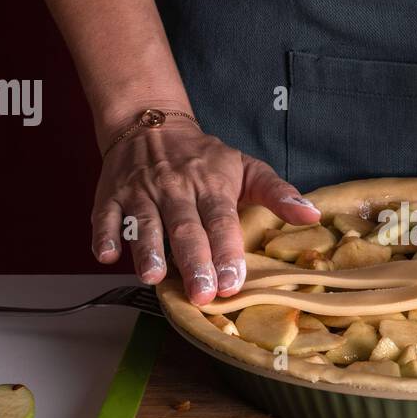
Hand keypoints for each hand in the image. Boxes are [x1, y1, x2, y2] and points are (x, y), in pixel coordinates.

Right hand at [90, 121, 319, 303]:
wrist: (150, 124)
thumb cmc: (204, 156)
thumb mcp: (246, 168)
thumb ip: (278, 193)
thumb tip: (312, 214)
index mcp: (211, 185)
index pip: (221, 220)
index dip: (226, 251)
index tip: (233, 280)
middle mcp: (175, 189)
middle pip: (185, 227)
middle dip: (193, 261)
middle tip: (201, 293)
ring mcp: (141, 192)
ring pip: (144, 223)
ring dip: (147, 250)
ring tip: (154, 277)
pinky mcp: (111, 196)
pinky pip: (104, 216)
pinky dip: (104, 235)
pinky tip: (107, 255)